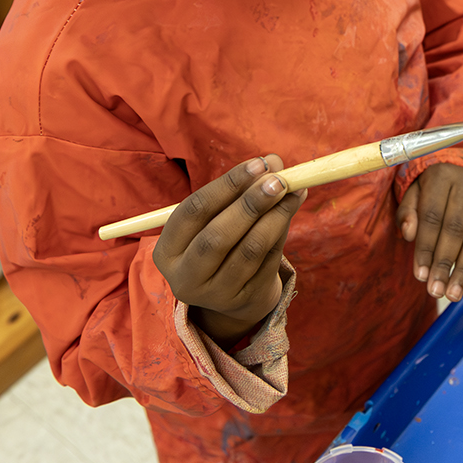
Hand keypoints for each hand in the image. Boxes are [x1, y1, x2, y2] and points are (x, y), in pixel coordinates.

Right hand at [153, 155, 304, 344]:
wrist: (234, 291)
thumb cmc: (221, 240)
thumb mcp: (218, 217)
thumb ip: (242, 189)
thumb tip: (275, 161)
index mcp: (167, 251)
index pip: (194, 210)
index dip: (227, 185)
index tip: (258, 164)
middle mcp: (186, 277)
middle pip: (218, 236)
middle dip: (251, 203)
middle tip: (280, 180)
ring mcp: (216, 295)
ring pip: (249, 250)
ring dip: (276, 216)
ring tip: (294, 192)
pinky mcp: (245, 301)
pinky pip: (269, 262)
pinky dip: (283, 232)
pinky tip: (293, 209)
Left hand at [398, 163, 462, 302]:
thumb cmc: (433, 188)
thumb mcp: (414, 192)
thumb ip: (407, 213)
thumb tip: (408, 234)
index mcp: (442, 177)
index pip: (432, 216)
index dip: (426, 248)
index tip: (420, 275)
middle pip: (456, 229)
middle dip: (445, 263)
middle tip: (436, 291)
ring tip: (453, 294)